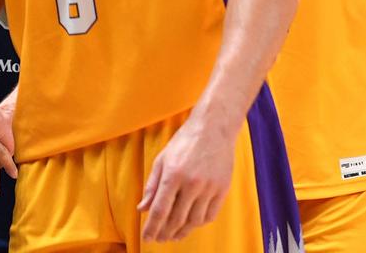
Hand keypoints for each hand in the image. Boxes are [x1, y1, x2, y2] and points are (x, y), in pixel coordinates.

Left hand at [137, 115, 236, 241]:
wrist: (214, 126)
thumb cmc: (185, 141)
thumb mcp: (162, 160)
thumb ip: (152, 186)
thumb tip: (142, 209)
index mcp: (173, 176)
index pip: (159, 211)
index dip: (152, 228)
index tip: (147, 238)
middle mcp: (192, 183)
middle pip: (176, 219)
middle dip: (165, 233)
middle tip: (160, 239)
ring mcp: (209, 186)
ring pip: (194, 220)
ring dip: (182, 231)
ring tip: (175, 235)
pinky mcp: (223, 187)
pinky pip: (211, 214)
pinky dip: (200, 222)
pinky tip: (193, 222)